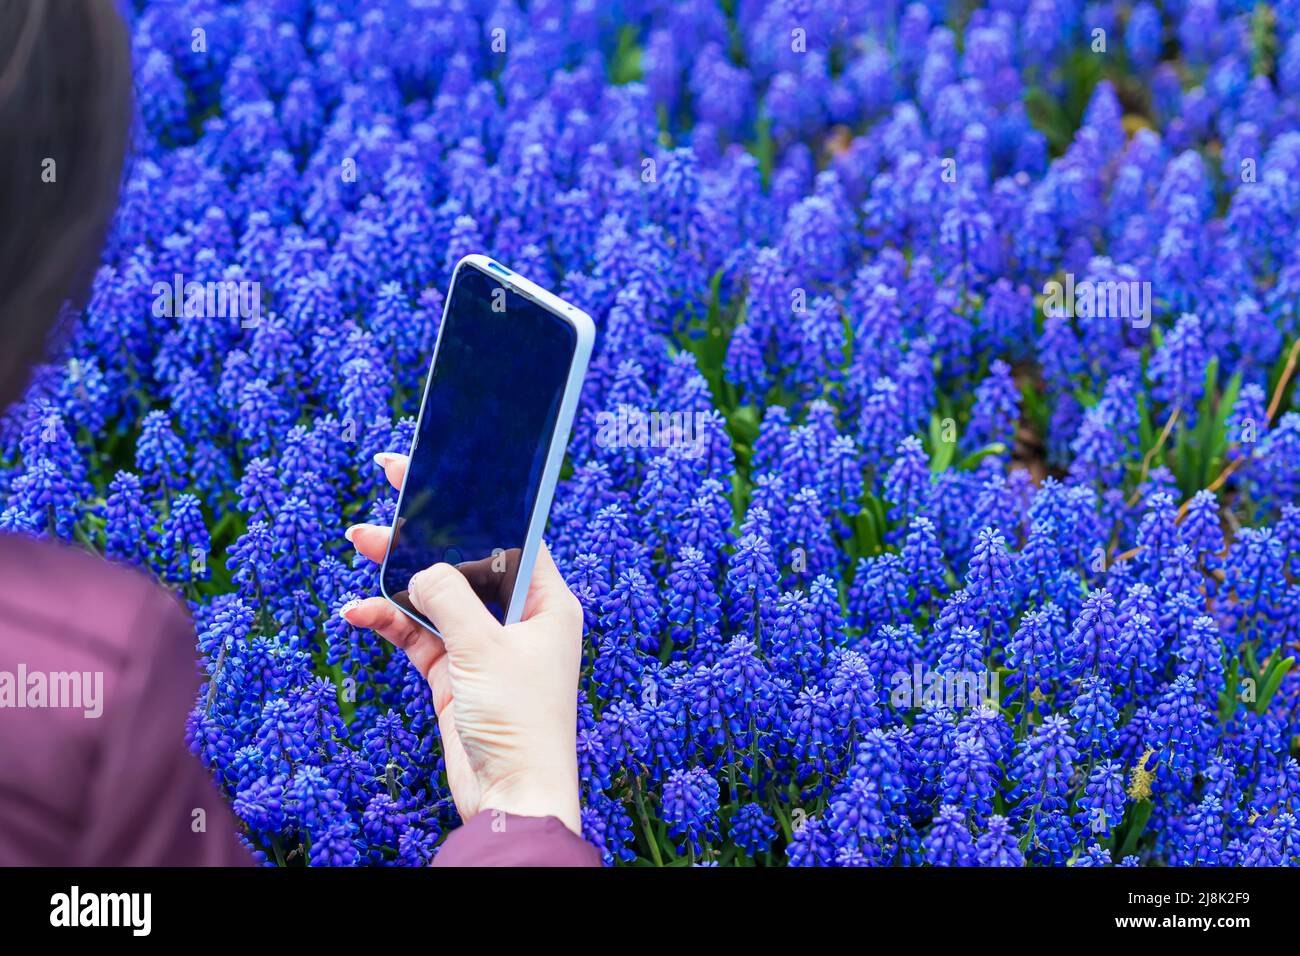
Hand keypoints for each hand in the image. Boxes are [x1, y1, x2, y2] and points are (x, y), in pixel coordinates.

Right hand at [342, 453, 583, 834]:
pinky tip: (357, 612)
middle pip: (466, 558)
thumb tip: (420, 566)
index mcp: (546, 600)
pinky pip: (418, 634)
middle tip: (384, 491)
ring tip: (358, 543)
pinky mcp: (456, 673)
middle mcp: (518, 617)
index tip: (439, 470)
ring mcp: (485, 645)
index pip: (510, 532)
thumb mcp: (483, 649)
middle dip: (424, 532)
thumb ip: (448, 598)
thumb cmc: (519, 722)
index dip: (474, 500)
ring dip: (398, 574)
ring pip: (436, 594)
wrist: (511, 797)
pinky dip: (389, 621)